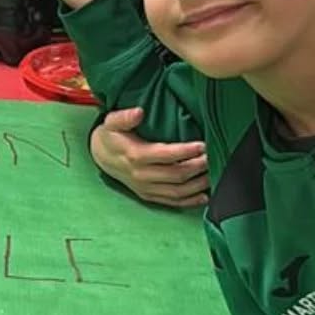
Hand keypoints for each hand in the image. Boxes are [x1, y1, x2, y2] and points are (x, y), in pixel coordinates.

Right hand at [90, 108, 209, 207]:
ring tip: (213, 174)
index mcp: (135, 156)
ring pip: (177, 191)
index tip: (203, 145)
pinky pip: (171, 202)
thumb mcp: (111, 122)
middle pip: (176, 175)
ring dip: (198, 185)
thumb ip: (124, 117)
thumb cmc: (111, 137)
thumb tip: (139, 112)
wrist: (101, 156)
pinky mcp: (148, 196)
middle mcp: (141, 175)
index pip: (165, 155)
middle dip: (198, 167)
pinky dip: (189, 201)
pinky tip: (204, 196)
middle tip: (213, 157)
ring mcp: (145, 188)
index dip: (186, 151)